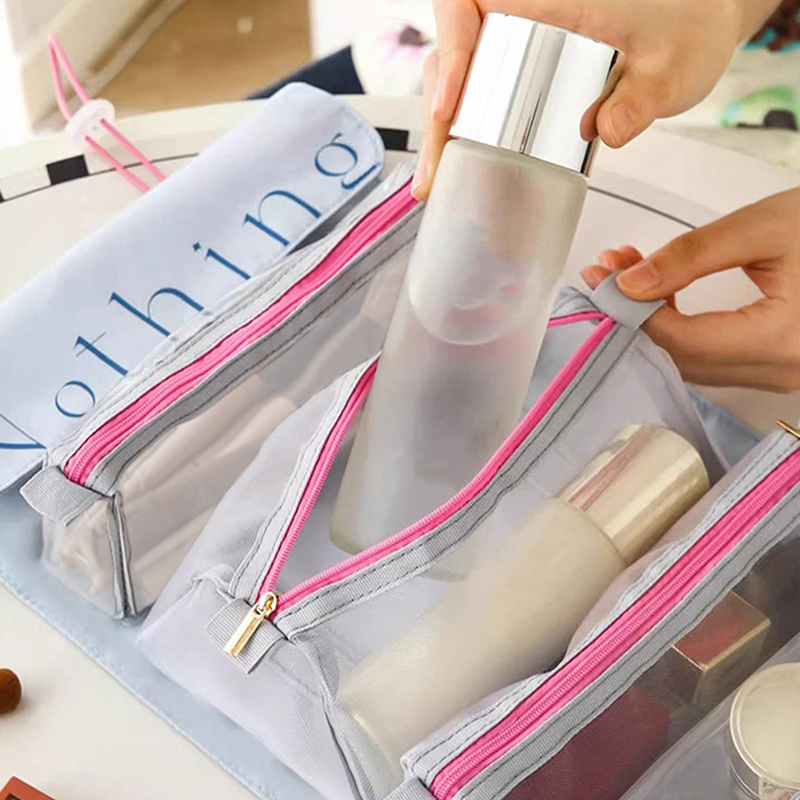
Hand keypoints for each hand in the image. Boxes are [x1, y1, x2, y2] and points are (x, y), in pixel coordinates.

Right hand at [412, 0, 779, 200]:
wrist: (702, 23)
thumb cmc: (688, 28)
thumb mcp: (674, 67)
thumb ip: (644, 98)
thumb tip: (607, 130)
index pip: (468, 1)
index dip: (450, 49)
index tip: (451, 102)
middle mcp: (523, 7)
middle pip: (452, 49)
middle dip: (437, 112)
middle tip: (436, 173)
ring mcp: (517, 34)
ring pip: (456, 70)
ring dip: (441, 125)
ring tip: (436, 180)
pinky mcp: (520, 57)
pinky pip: (475, 82)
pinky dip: (458, 122)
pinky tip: (454, 162)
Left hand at [581, 188, 799, 392]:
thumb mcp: (764, 228)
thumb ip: (692, 255)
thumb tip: (628, 284)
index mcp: (781, 340)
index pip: (679, 341)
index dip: (632, 312)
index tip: (601, 279)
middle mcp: (781, 370)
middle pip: (680, 358)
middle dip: (634, 316)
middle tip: (606, 276)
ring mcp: (780, 373)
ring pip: (693, 362)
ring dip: (653, 322)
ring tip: (629, 275)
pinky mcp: (777, 365)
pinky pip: (713, 357)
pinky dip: (679, 329)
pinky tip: (663, 295)